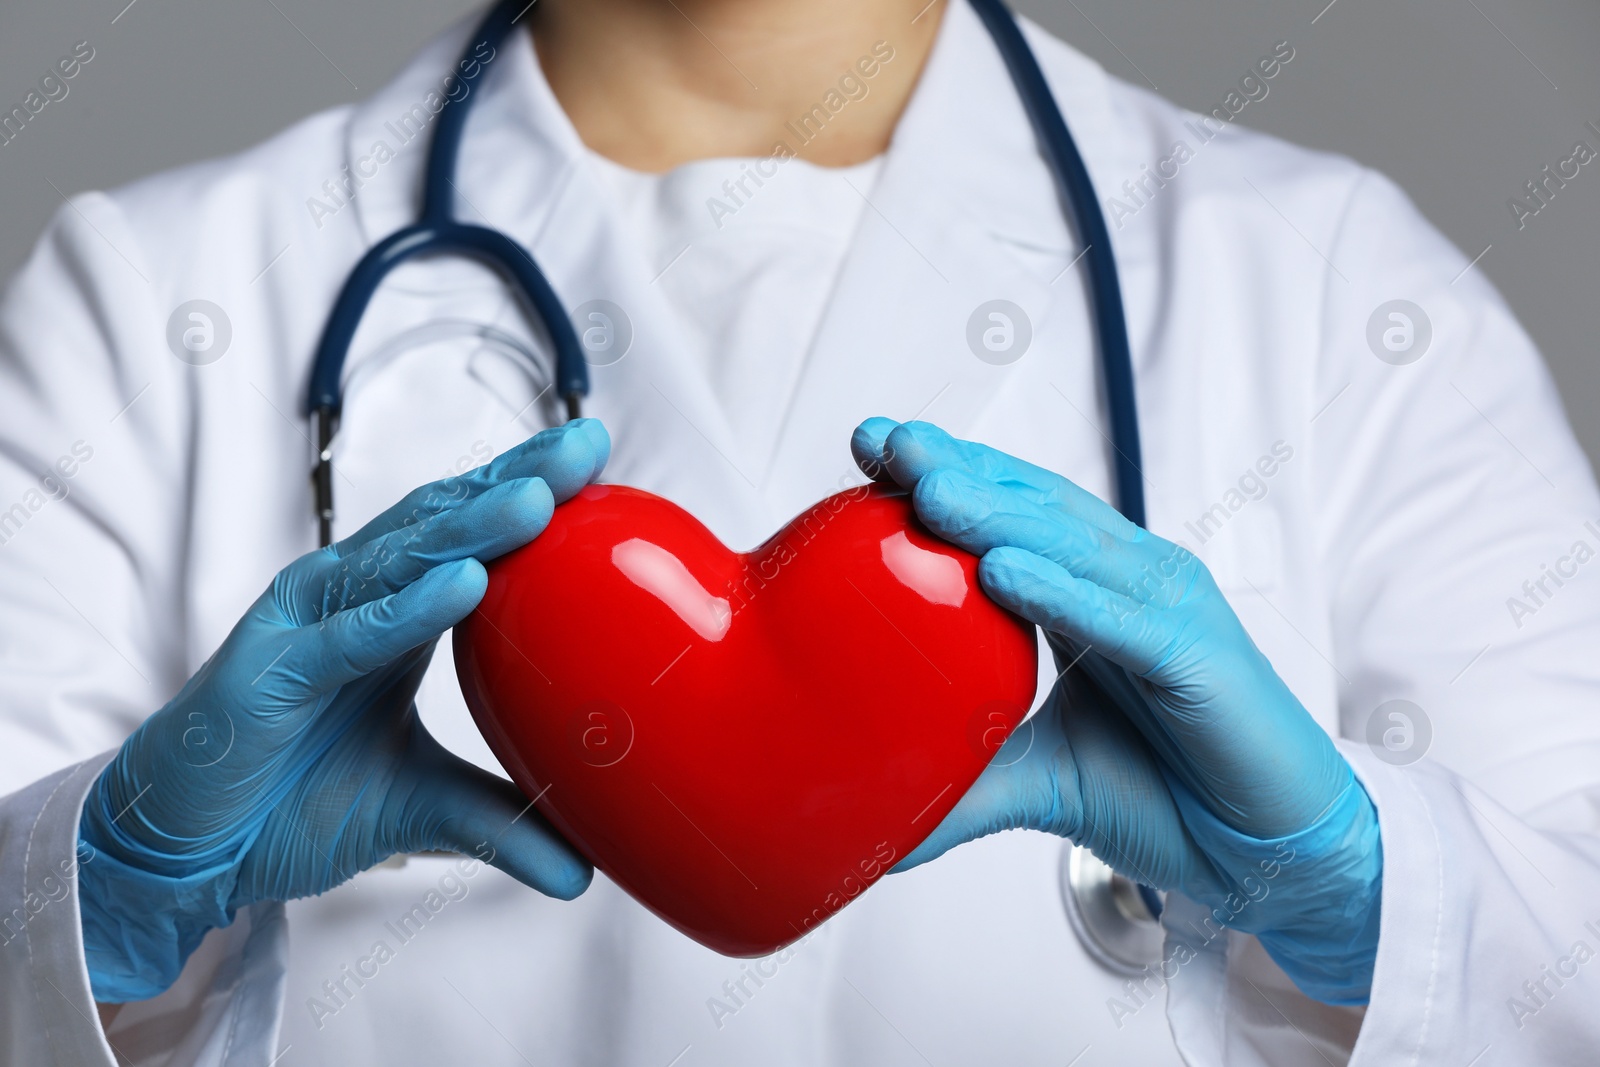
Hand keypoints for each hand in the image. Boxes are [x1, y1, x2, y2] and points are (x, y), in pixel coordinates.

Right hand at [77, 420, 610, 1002]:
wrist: (190, 851)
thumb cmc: (296, 803)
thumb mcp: (422, 809)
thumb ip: (501, 824)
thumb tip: (585, 871)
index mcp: (394, 615)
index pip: (469, 536)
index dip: (528, 490)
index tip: (598, 455)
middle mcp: (351, 601)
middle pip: (442, 523)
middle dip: (516, 481)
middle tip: (587, 444)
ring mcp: (306, 627)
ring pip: (397, 562)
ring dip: (470, 528)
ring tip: (539, 500)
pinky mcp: (267, 671)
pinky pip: (345, 636)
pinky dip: (403, 609)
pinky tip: (461, 583)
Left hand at [852, 418, 1381, 1004]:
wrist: (1266, 858)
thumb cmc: (1165, 795)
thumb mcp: (1040, 779)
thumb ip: (962, 783)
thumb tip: (872, 823)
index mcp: (1090, 592)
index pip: (1010, 514)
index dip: (945, 473)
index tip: (869, 444)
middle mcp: (1130, 582)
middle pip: (1033, 509)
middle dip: (956, 468)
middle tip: (882, 438)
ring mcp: (1169, 611)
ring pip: (1073, 549)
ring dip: (996, 514)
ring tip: (925, 486)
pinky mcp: (1200, 659)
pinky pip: (1122, 621)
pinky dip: (1062, 593)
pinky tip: (1002, 572)